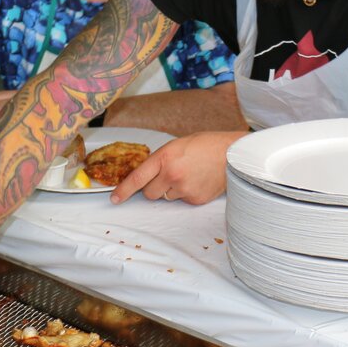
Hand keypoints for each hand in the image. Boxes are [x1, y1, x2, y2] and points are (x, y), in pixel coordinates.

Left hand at [111, 131, 247, 205]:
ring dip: (171, 190)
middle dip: (154, 187)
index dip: (123, 190)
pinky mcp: (195, 199)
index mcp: (165, 157)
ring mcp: (184, 189)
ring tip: (189, 175)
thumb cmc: (206, 145)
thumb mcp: (177, 145)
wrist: (233, 154)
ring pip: (166, 197)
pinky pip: (182, 201)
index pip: (138, 178)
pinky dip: (187, 194)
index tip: (114, 199)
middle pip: (149, 193)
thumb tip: (148, 177)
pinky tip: (198, 181)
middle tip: (169, 175)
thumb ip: (161, 161)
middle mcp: (172, 174)